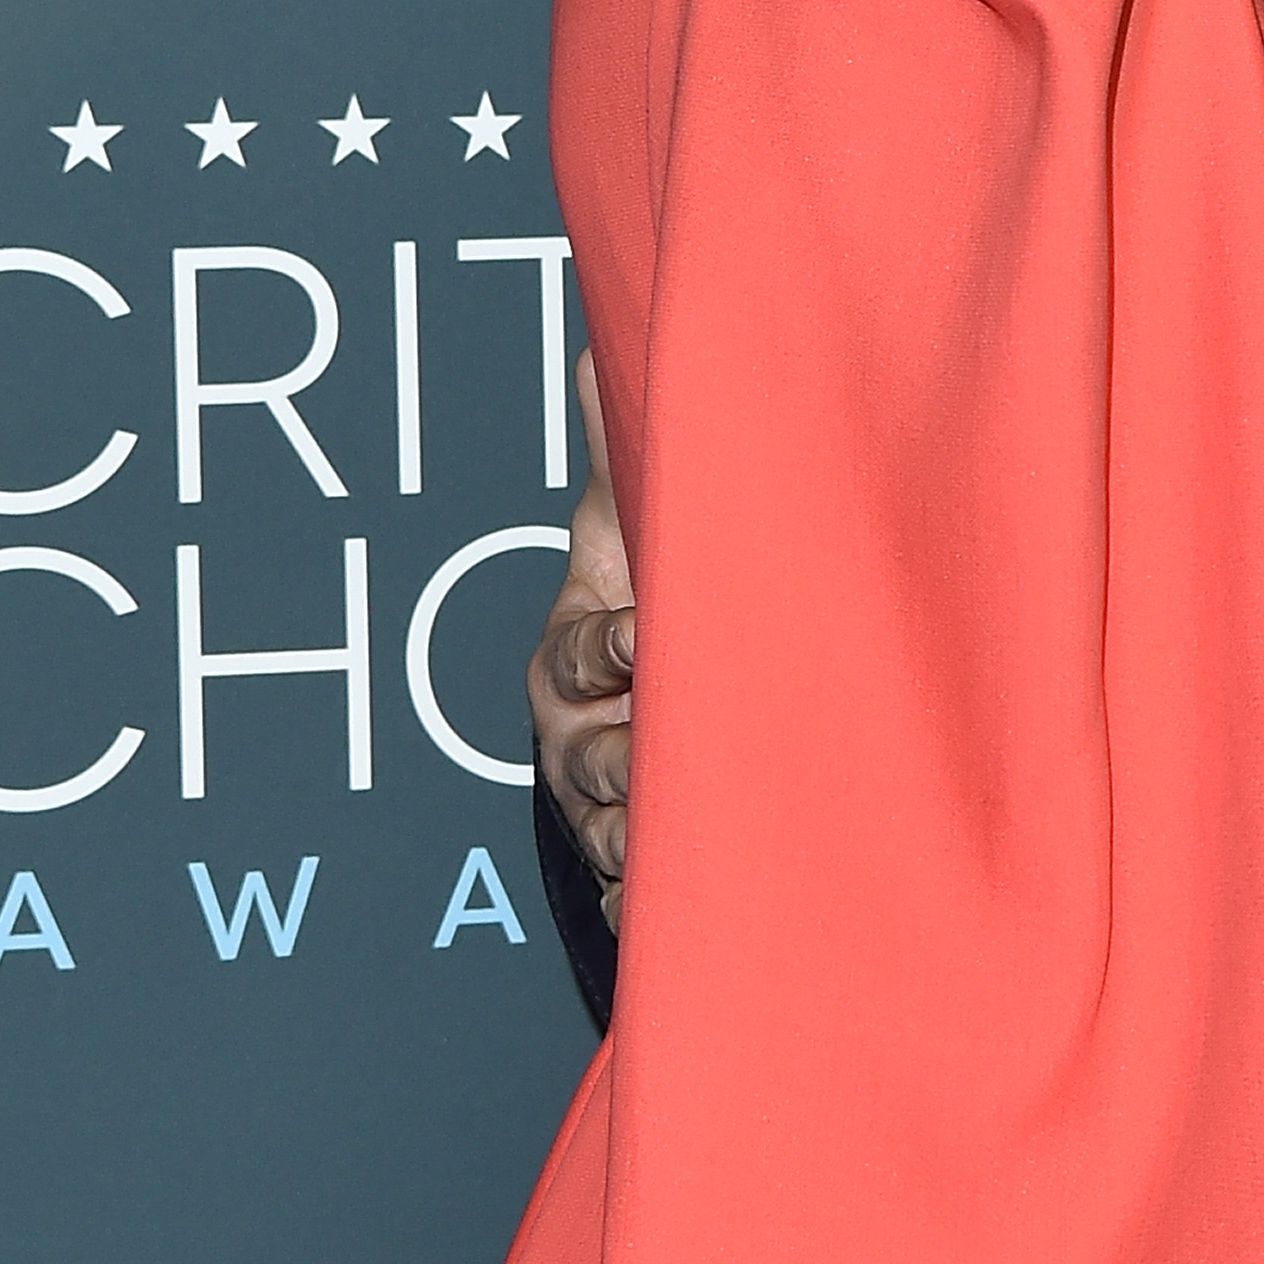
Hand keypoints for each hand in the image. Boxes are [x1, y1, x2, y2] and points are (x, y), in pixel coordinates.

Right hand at [527, 354, 632, 930]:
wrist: (687, 661)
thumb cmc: (668, 578)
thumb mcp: (648, 505)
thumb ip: (621, 436)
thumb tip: (592, 349)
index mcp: (575, 656)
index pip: (581, 656)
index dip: (609, 649)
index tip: (644, 637)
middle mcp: (578, 737)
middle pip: (588, 760)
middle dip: (622, 760)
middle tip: (663, 754)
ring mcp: (605, 805)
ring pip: (609, 835)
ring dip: (639, 845)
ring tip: (674, 854)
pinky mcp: (641, 862)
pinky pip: (633, 897)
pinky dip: (652, 909)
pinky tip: (677, 914)